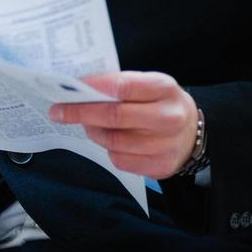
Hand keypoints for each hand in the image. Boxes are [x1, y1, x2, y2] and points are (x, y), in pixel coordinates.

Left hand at [48, 71, 197, 178]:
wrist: (193, 134)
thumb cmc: (161, 104)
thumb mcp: (150, 84)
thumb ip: (121, 84)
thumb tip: (80, 88)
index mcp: (164, 88)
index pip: (122, 86)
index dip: (92, 86)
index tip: (70, 87)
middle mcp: (168, 117)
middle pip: (114, 116)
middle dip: (80, 113)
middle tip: (58, 111)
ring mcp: (166, 145)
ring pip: (113, 141)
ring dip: (93, 132)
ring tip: (87, 124)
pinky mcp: (160, 167)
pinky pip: (120, 160)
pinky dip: (108, 149)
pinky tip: (110, 140)